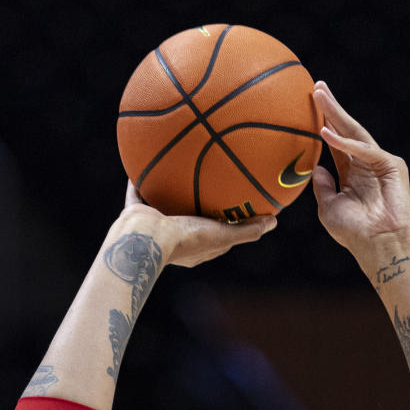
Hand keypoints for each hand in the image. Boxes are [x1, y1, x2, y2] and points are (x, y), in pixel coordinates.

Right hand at [119, 181, 276, 267]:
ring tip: (177, 170)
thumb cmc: (187, 240)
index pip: (216, 237)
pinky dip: (140, 180)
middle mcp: (174, 238)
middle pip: (189, 219)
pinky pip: (137, 193)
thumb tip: (273, 222)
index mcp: (194, 249)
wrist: (147, 239)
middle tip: (209, 187)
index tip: (237, 210)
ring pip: (163, 205)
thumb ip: (247, 230)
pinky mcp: (136, 214)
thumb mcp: (223, 236)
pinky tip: (145, 160)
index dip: (227, 225)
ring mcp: (155, 227)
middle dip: (198, 205)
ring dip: (169, 191)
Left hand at [311, 84, 409, 262]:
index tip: (308, 106)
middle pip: (346, 130)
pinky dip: (346, 143)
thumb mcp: (329, 208)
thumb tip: (314, 167)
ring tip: (320, 94)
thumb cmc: (355, 233)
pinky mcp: (391, 165)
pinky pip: (365, 150)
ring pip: (355, 133)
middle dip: (331, 108)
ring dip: (337, 113)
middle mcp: (365, 164)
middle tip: (315, 86)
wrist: (380, 246)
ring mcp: (380, 163)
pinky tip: (326, 133)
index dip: (323, 123)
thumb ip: (322, 187)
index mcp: (352, 173)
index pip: (335, 142)